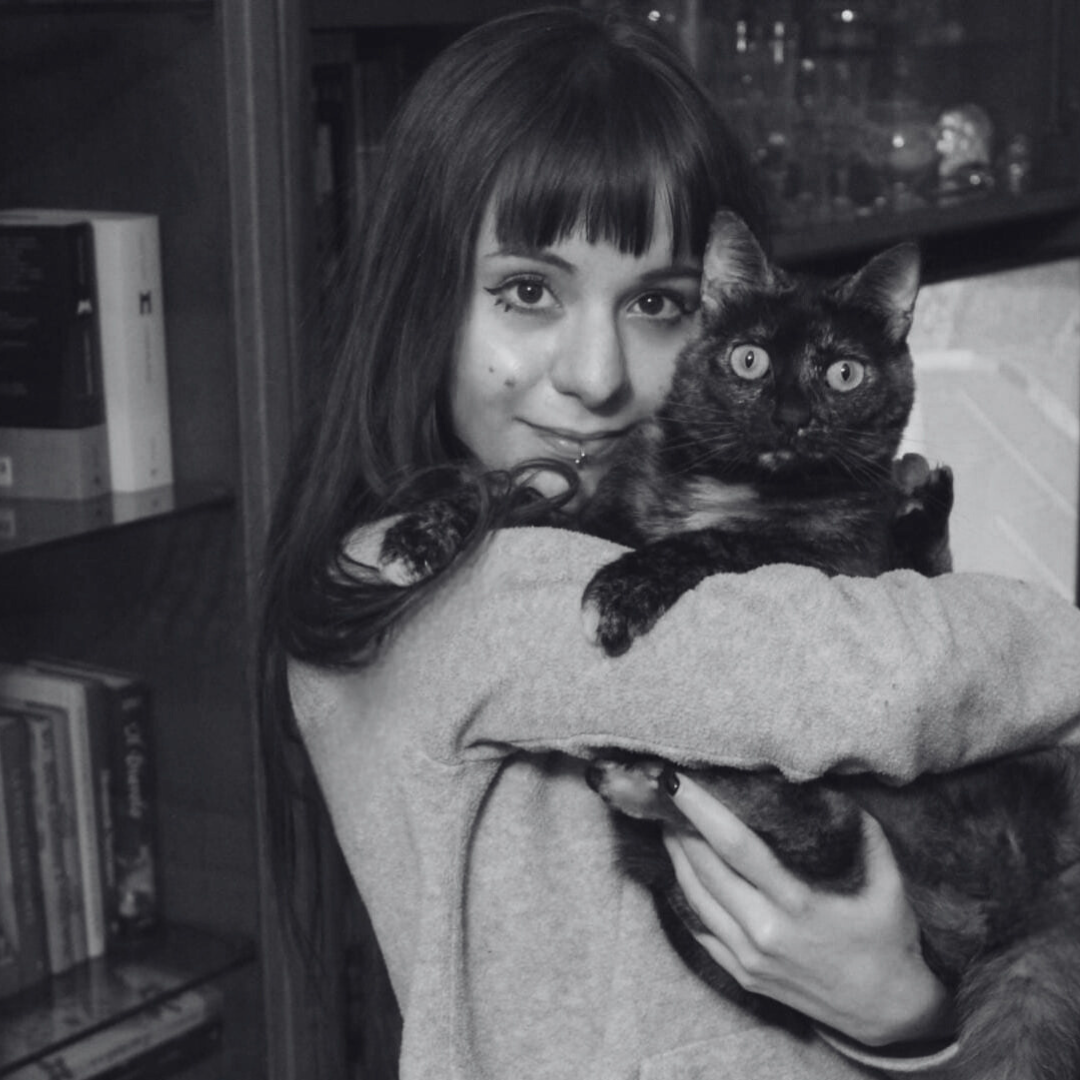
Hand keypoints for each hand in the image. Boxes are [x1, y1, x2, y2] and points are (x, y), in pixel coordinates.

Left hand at [661, 772, 953, 1048]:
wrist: (889, 1013)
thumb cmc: (888, 940)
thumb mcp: (887, 881)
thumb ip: (860, 830)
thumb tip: (830, 786)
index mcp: (797, 904)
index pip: (735, 846)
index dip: (700, 811)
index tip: (676, 781)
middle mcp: (765, 933)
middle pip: (704, 869)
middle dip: (678, 827)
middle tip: (663, 793)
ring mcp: (749, 959)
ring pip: (694, 898)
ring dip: (675, 857)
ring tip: (666, 823)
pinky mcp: (742, 976)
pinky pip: (700, 929)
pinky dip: (684, 895)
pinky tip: (679, 870)